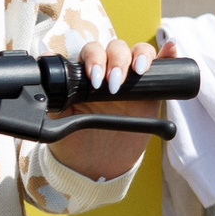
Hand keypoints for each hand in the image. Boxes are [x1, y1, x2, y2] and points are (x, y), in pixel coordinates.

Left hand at [51, 37, 170, 182]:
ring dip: (140, 56)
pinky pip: (163, 68)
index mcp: (86, 76)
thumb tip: (44, 59)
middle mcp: (109, 72)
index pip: (93, 52)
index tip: (94, 79)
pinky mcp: (151, 92)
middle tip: (113, 86)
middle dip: (116, 61)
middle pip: (116, 48)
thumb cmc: (74, 141)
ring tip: (138, 72)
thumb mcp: (57, 118)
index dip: (95, 59)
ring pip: (139, 52)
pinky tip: (170, 50)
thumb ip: (51, 93)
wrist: (95, 167)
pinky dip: (168, 55)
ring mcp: (132, 81)